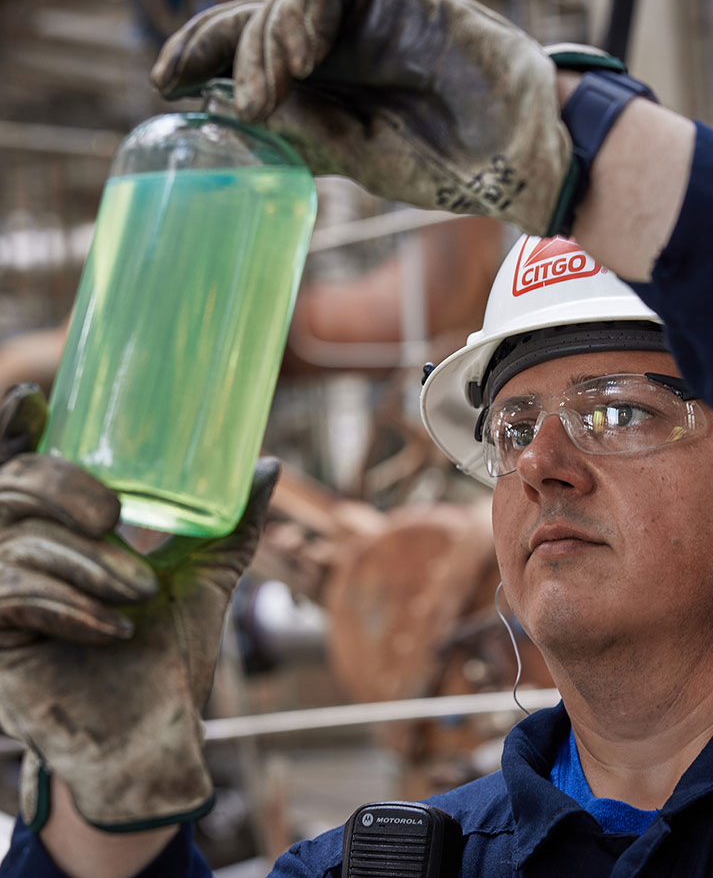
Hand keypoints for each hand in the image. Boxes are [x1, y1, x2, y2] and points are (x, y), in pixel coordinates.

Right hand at [0, 385, 278, 830]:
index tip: (32, 398)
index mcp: (57, 534)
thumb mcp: (205, 573)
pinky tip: (113, 629)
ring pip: (20, 543)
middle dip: (64, 490)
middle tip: (113, 516)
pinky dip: (71, 608)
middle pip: (13, 488)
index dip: (10, 430)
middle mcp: (16, 556)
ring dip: (87, 564)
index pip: (19, 468)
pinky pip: (14, 596)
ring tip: (139, 591)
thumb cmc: (171, 653)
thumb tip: (268, 464)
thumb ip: (231, 521)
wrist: (155, 732)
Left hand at [150, 0, 571, 234]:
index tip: (165, 86)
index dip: (204, 64)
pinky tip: (300, 58)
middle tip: (176, 77)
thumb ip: (301, 126)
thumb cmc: (442, 162)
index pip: (254, 63)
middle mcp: (337, 46)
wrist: (511, 150)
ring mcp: (362, 16)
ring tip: (270, 92)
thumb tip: (236, 103)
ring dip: (263, 43)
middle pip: (253, 21)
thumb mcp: (353, 154)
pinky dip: (303, 13)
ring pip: (283, 0)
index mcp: (327, 86)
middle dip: (207, 43)